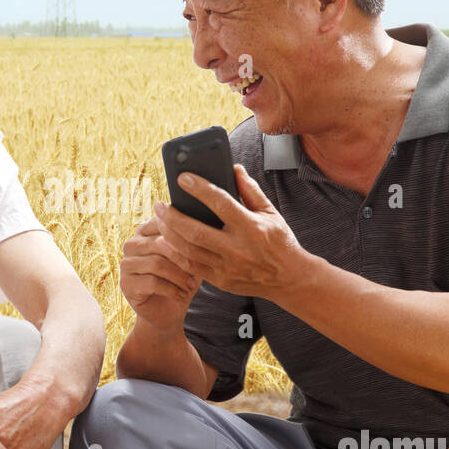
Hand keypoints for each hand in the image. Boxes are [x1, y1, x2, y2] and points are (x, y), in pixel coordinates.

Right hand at [119, 215, 203, 330]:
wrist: (169, 313)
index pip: (163, 223)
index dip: (184, 237)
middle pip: (160, 243)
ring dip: (179, 277)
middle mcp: (132, 244)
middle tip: (199, 273)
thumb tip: (201, 231)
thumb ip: (191, 242)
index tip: (201, 251)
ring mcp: (126, 264)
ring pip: (157, 263)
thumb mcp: (191, 259)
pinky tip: (181, 295)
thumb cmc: (181, 281)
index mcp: (146, 231)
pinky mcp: (125, 284)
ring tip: (191, 287)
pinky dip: (172, 290)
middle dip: (184, 260)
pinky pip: (152, 282)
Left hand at [154, 164, 307, 301]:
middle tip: (159, 204)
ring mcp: (227, 268)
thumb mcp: (270, 213)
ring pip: (188, 250)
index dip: (200, 189)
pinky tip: (165, 240)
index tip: (183, 178)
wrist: (290, 279)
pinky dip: (175, 253)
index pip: (221, 204)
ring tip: (159, 219)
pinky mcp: (221, 281)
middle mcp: (238, 249)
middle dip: (172, 216)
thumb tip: (233, 168)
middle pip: (196, 232)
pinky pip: (191, 266)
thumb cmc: (280, 242)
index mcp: (252, 228)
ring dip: (169, 233)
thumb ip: (250, 190)